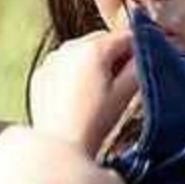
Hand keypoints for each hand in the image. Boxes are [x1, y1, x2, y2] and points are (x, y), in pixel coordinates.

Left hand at [29, 25, 138, 155]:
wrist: (59, 147)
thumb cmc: (94, 123)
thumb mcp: (124, 95)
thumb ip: (139, 68)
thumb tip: (144, 55)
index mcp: (93, 49)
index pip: (126, 36)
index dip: (140, 49)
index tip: (144, 64)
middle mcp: (69, 47)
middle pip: (102, 41)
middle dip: (115, 55)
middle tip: (123, 81)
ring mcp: (52, 60)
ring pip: (82, 51)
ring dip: (94, 63)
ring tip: (99, 92)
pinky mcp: (40, 75)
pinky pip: (63, 65)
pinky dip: (74, 73)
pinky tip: (79, 97)